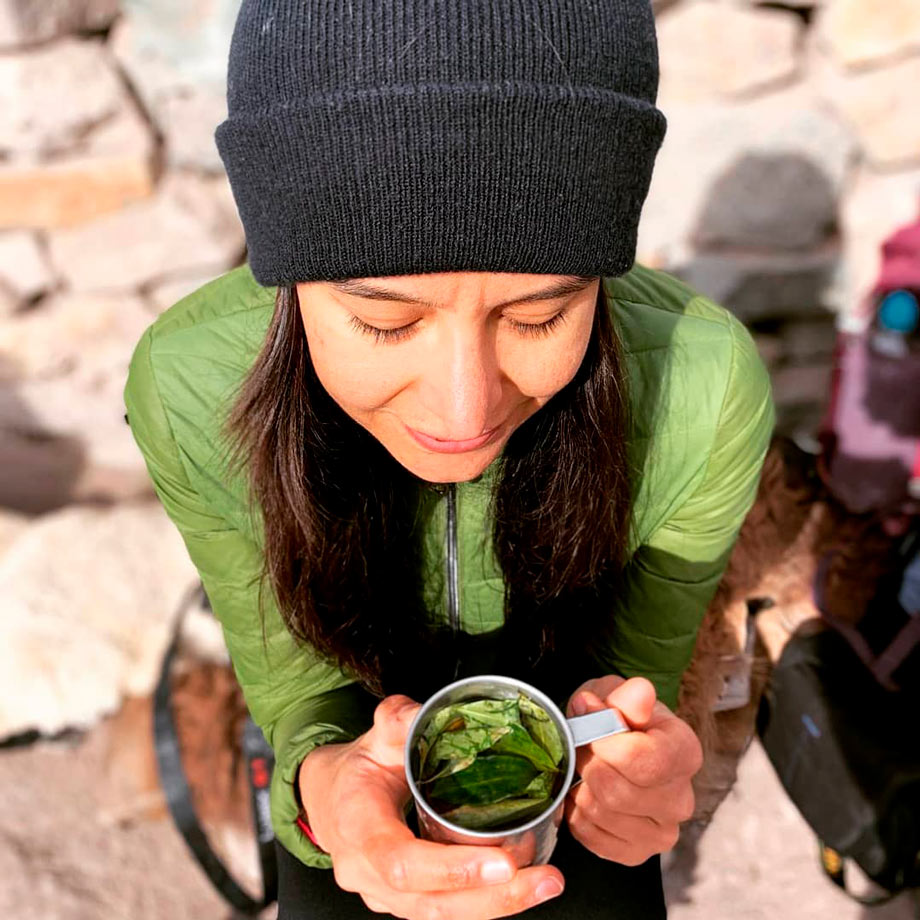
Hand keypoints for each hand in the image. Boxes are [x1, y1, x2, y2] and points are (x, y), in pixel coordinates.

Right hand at [299, 694, 565, 918]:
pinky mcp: (403, 903)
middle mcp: (367, 873)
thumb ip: (401, 720)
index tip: (501, 861)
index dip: (452, 868)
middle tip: (544, 879)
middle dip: (493, 897)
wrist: (328, 799)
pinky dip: (487, 903)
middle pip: (432, 902)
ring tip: (546, 883)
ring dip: (498, 905)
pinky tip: (525, 886)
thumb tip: (434, 712)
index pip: (402, 863)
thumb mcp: (375, 736)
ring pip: (442, 915)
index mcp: (358, 828)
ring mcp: (384, 896)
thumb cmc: (355, 769)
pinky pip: (446, 913)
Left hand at [564, 675, 701, 865]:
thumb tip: (637, 693)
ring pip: (600, 813)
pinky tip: (585, 792)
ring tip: (583, 769)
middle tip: (580, 747)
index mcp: (685, 753)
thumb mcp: (615, 694)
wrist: (614, 746)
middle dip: (587, 764)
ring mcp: (662, 833)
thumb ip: (625, 696)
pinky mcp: (636, 853)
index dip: (604, 745)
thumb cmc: (615, 718)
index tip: (588, 729)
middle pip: (617, 792)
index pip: (643, 762)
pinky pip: (590, 836)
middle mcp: (682, 799)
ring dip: (578, 787)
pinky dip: (576, 813)